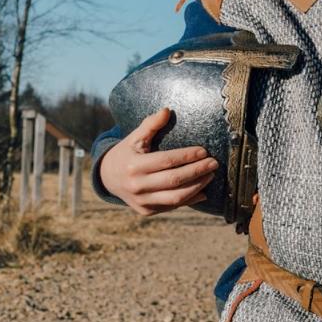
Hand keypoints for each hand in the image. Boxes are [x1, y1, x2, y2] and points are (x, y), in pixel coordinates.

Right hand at [98, 108, 217, 216]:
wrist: (107, 177)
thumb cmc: (125, 153)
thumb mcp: (133, 137)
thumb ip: (150, 124)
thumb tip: (167, 110)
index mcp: (133, 166)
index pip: (166, 161)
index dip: (186, 156)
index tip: (203, 151)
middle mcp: (137, 185)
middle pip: (174, 180)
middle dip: (197, 171)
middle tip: (213, 163)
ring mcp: (141, 201)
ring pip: (176, 197)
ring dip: (197, 187)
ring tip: (210, 176)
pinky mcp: (146, 211)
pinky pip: (172, 207)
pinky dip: (189, 200)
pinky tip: (202, 191)